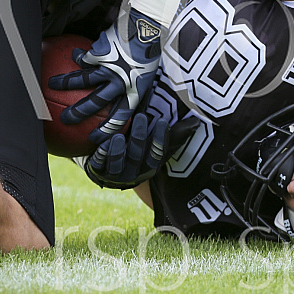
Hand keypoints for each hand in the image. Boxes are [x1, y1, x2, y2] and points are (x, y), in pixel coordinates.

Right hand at [48, 8, 162, 142]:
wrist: (147, 27)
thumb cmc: (150, 50)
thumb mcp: (147, 73)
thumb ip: (134, 86)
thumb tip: (126, 97)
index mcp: (134, 92)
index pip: (119, 118)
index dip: (106, 131)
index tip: (93, 138)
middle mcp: (120, 83)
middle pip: (94, 103)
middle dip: (78, 113)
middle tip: (65, 119)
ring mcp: (108, 68)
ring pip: (82, 81)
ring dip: (65, 84)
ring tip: (50, 85)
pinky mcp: (101, 53)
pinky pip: (84, 58)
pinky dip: (77, 57)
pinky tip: (71, 54)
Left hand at [83, 113, 199, 189]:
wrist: (107, 163)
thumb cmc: (137, 148)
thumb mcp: (154, 142)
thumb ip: (174, 134)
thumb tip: (196, 122)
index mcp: (149, 169)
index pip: (158, 155)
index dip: (161, 140)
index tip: (163, 121)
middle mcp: (133, 175)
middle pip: (137, 158)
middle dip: (140, 138)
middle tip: (141, 117)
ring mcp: (114, 176)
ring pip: (118, 164)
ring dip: (118, 150)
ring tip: (119, 135)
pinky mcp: (97, 172)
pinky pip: (99, 165)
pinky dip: (101, 154)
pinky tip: (102, 142)